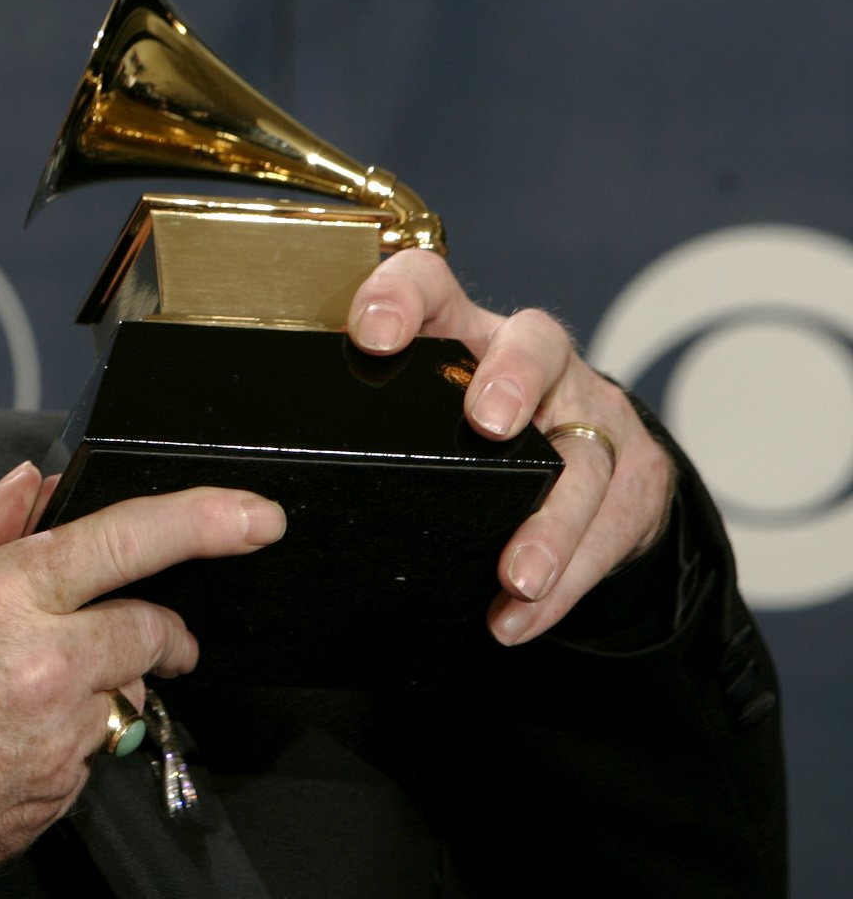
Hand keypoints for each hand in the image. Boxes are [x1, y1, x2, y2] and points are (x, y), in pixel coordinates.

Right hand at [0, 464, 281, 887]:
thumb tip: (30, 482)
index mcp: (3, 596)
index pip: (129, 543)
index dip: (205, 523)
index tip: (257, 518)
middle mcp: (46, 666)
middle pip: (148, 630)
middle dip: (161, 627)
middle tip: (149, 631)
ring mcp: (58, 739)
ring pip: (116, 696)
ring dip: (91, 686)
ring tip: (8, 694)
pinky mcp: (56, 798)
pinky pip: (84, 755)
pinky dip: (61, 740)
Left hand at [348, 249, 674, 644]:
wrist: (588, 469)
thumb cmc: (465, 433)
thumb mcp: (418, 409)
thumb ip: (367, 419)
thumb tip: (268, 482)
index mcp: (461, 331)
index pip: (430, 283)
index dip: (402, 297)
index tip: (374, 335)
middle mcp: (532, 361)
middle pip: (536, 346)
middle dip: (511, 381)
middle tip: (486, 424)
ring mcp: (588, 416)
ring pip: (581, 458)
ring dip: (548, 523)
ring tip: (514, 576)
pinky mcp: (630, 477)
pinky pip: (606, 530)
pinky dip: (563, 583)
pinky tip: (520, 616)